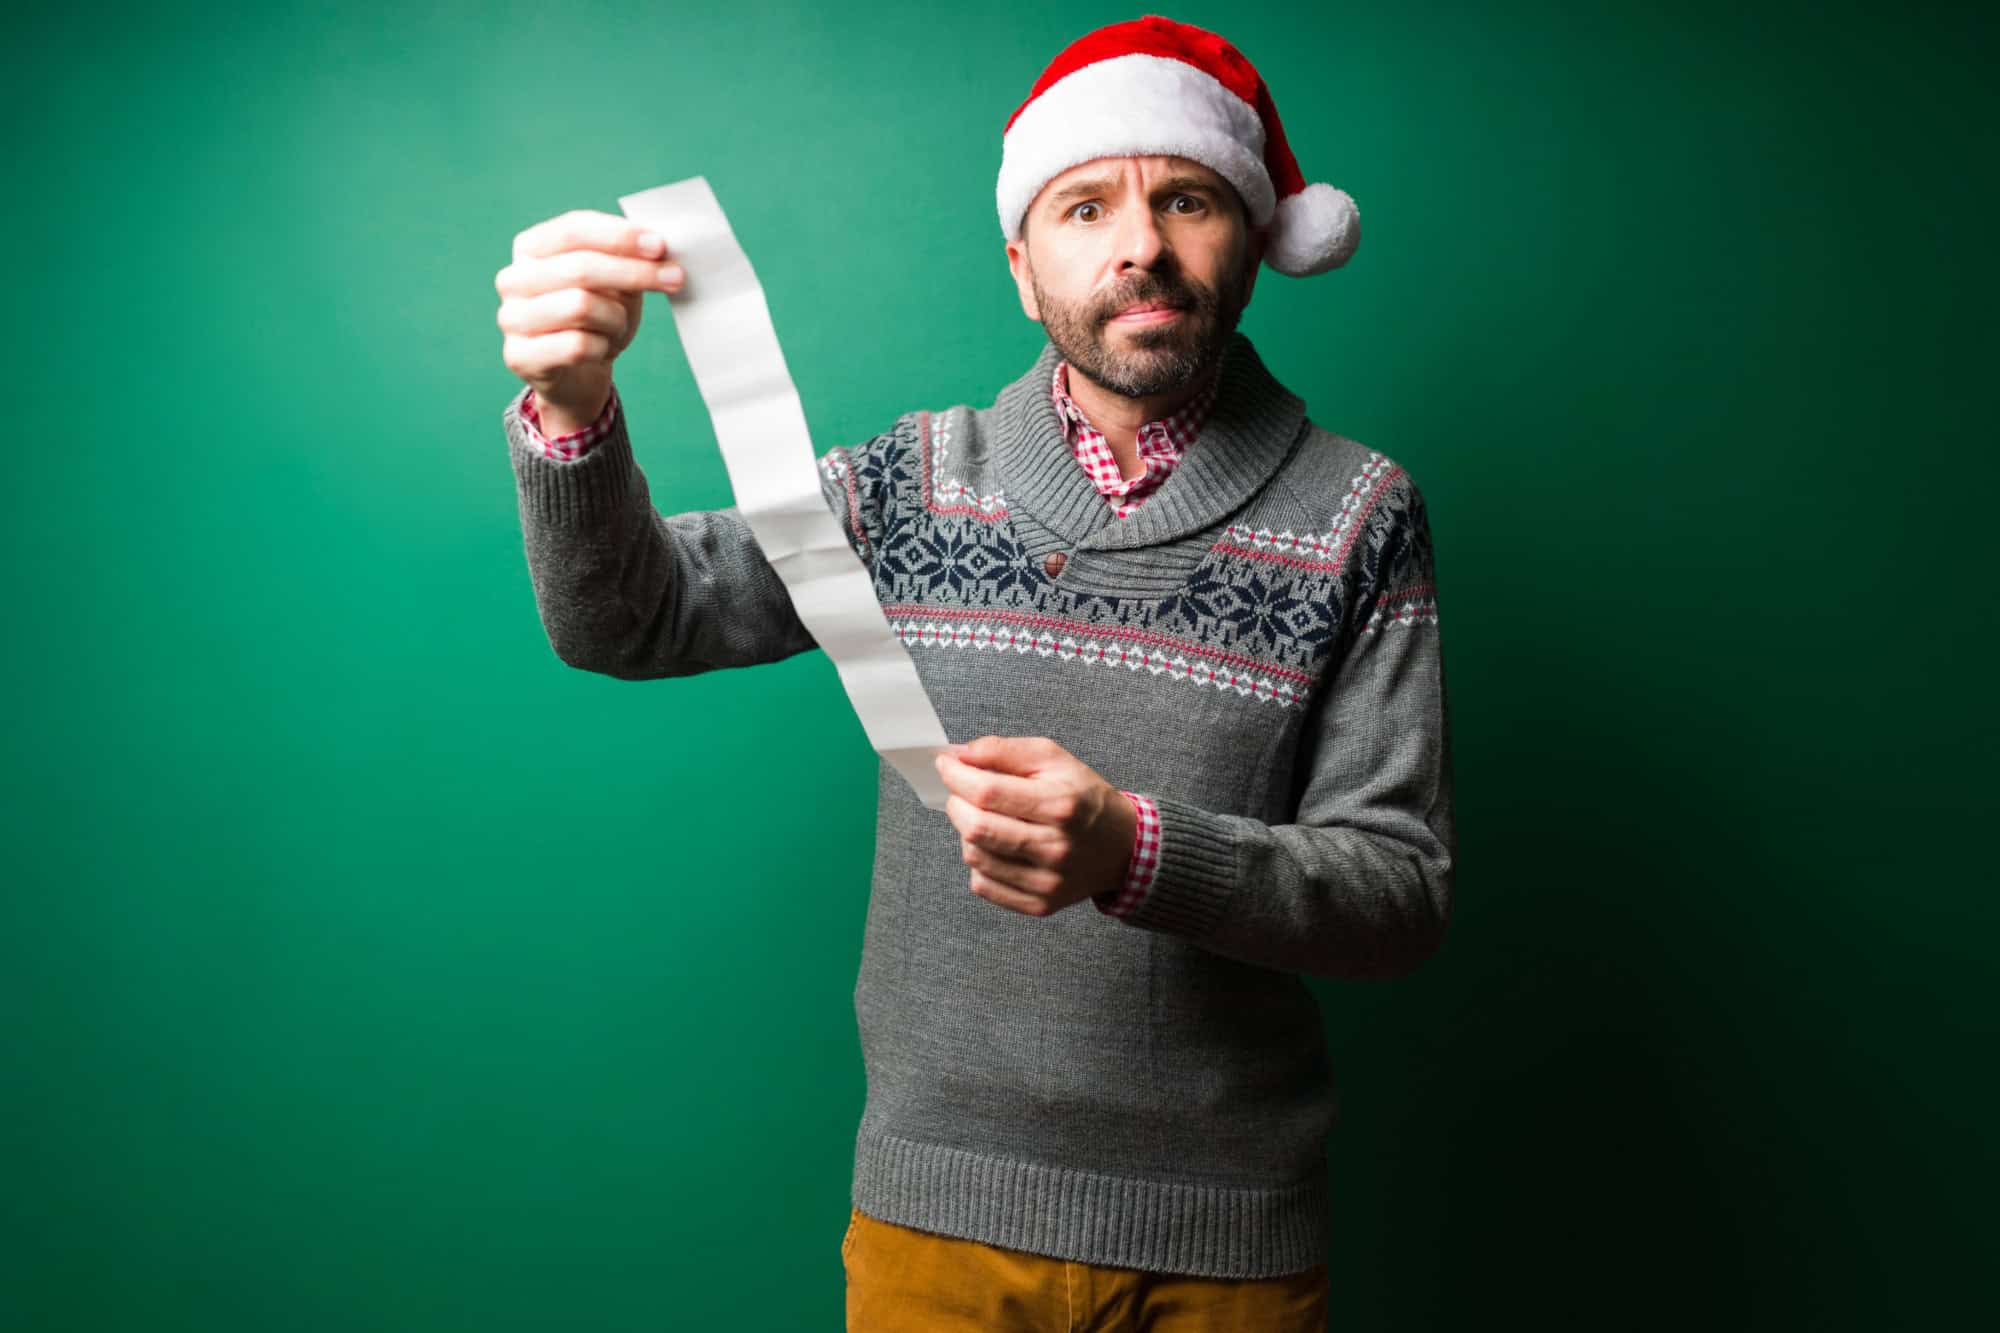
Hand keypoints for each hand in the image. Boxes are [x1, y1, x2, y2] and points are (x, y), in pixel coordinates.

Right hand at [495, 209, 686, 430]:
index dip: (619, 237)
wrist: (577, 375)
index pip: (574, 230)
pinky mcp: (519, 355)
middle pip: (580, 268)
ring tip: (620, 326)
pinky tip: (601, 350)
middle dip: (634, 273)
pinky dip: (602, 348)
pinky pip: (576, 346)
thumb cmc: (598, 319)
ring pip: (580, 307)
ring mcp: (511, 317)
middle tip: (675, 279)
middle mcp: (513, 279)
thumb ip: (629, 260)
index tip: (661, 246)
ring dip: (616, 318)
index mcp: (531, 248)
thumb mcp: (616, 283)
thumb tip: (659, 247)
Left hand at [935, 737, 1137, 916]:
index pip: (988, 792)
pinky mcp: (1039, 905)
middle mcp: (1055, 847)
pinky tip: (996, 847)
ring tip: (985, 819)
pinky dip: (979, 862)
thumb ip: (1004, 751)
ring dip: (967, 832)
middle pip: (976, 828)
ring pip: (974, 857)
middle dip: (956, 803)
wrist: (1122, 847)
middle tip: (963, 793)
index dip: (957, 775)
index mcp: (1060, 805)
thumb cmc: (1084, 797)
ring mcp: (1047, 882)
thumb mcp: (1053, 759)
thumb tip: (958, 755)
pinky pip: (983, 885)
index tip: (947, 765)